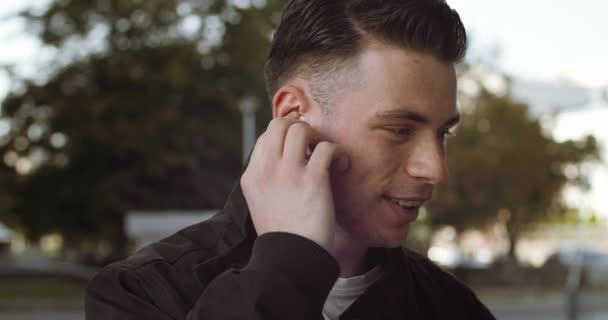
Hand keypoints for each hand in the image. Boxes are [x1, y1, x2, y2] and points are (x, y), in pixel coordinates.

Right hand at [240, 115, 347, 251]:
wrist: (292, 258)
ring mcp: (289, 172)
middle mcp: (267, 169)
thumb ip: (267, 179)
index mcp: (252, 176)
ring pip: (300, 129)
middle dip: (299, 128)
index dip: (285, 139)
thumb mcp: (260, 203)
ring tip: (325, 155)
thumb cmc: (283, 234)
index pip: (266, 137)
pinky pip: (326, 147)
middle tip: (311, 147)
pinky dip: (338, 152)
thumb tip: (282, 160)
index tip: (300, 152)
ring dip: (317, 137)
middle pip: (279, 124)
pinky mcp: (313, 179)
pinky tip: (341, 166)